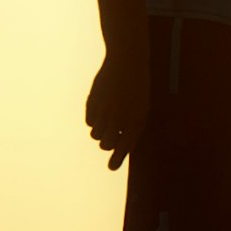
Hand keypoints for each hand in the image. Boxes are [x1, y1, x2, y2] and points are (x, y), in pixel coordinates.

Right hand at [86, 52, 147, 166]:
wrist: (127, 63)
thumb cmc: (137, 89)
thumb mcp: (141, 108)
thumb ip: (130, 128)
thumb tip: (121, 147)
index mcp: (136, 122)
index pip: (123, 148)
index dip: (117, 160)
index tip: (112, 167)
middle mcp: (119, 119)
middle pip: (106, 145)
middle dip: (108, 144)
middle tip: (111, 139)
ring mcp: (104, 112)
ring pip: (96, 135)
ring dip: (101, 132)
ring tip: (108, 120)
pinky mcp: (92, 105)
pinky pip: (89, 123)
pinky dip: (94, 121)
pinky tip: (101, 110)